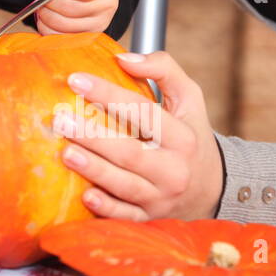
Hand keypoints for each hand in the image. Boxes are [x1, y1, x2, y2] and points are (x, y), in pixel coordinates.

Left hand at [52, 50, 224, 220]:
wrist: (213, 188)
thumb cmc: (191, 134)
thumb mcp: (189, 97)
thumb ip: (162, 69)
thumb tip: (124, 58)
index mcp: (182, 137)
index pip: (143, 113)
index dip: (109, 95)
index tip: (76, 80)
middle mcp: (173, 169)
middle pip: (130, 153)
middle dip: (94, 136)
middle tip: (61, 120)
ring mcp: (161, 197)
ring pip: (124, 185)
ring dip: (94, 170)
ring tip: (65, 152)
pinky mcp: (149, 217)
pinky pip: (126, 215)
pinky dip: (107, 207)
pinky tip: (85, 194)